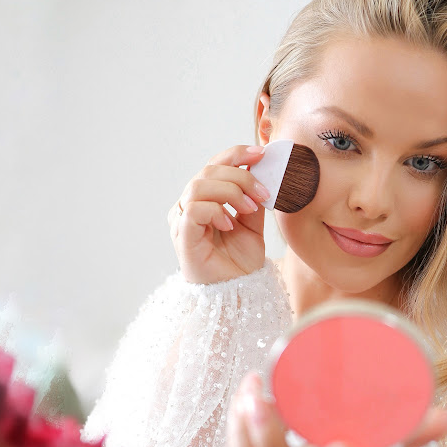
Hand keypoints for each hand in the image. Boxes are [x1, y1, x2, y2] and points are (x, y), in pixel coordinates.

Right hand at [167, 145, 271, 283]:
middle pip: (209, 171)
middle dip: (241, 177)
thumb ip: (252, 201)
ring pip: (199, 185)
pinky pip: (193, 209)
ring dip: (230, 192)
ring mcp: (182, 219)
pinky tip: (229, 224)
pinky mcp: (182, 234)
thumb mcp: (253, 226)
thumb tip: (261, 173)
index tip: (262, 154)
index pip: (216, 166)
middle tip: (264, 194)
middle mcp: (189, 205)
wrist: (236, 292)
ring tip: (249, 208)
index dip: (237, 155)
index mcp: (205, 199)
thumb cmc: (239, 262)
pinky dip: (215, 211)